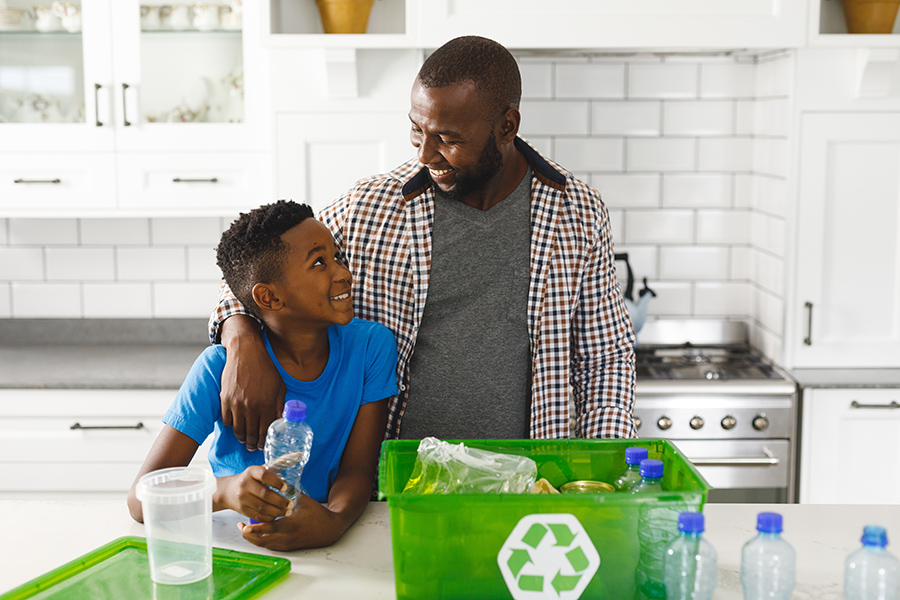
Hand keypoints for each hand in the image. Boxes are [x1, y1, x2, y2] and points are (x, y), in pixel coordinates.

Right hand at [215, 466, 293, 521]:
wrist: (229, 491)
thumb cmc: (252, 478)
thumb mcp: (262, 468)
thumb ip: (280, 462)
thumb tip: (300, 455)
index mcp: (251, 471)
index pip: (264, 475)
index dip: (276, 482)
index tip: (286, 488)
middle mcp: (244, 484)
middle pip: (265, 494)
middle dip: (280, 501)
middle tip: (291, 504)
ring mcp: (242, 498)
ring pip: (262, 507)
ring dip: (277, 511)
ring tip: (288, 512)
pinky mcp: (242, 509)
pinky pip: (257, 515)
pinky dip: (269, 517)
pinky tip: (277, 516)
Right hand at [219, 315, 284, 450]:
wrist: (246, 353)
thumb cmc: (265, 369)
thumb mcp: (280, 387)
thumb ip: (279, 407)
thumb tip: (280, 423)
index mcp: (267, 404)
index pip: (265, 432)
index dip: (264, 442)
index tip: (263, 446)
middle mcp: (251, 407)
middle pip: (251, 435)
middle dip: (252, 444)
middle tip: (253, 447)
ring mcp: (236, 404)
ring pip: (238, 431)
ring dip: (241, 439)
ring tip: (244, 440)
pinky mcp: (225, 400)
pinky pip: (227, 420)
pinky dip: (231, 426)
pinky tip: (236, 427)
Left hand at [237, 494, 344, 550]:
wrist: (329, 529)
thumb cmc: (317, 514)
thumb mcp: (303, 501)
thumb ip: (289, 492)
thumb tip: (278, 481)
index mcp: (290, 526)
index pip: (268, 529)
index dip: (254, 528)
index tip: (244, 524)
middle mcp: (286, 538)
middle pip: (262, 541)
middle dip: (249, 535)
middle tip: (241, 526)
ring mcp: (287, 544)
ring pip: (265, 545)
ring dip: (254, 538)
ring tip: (246, 529)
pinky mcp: (288, 547)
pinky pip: (271, 546)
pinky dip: (263, 541)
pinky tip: (259, 534)